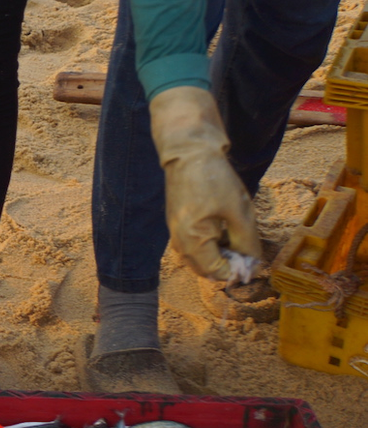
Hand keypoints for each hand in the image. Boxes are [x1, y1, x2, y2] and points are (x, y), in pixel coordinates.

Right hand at [151, 86, 260, 280]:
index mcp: (193, 241)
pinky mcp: (176, 225)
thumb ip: (247, 243)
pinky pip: (193, 247)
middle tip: (246, 248)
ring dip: (219, 256)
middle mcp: (179, 243)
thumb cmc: (215, 180)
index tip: (253, 256)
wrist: (188, 153)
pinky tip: (222, 228)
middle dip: (228, 265)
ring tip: (235, 236)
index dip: (239, 270)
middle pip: (206, 271)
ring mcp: (175, 234)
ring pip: (199, 260)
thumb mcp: (240, 212)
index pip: (217, 273)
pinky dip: (209, 246)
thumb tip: (252, 266)